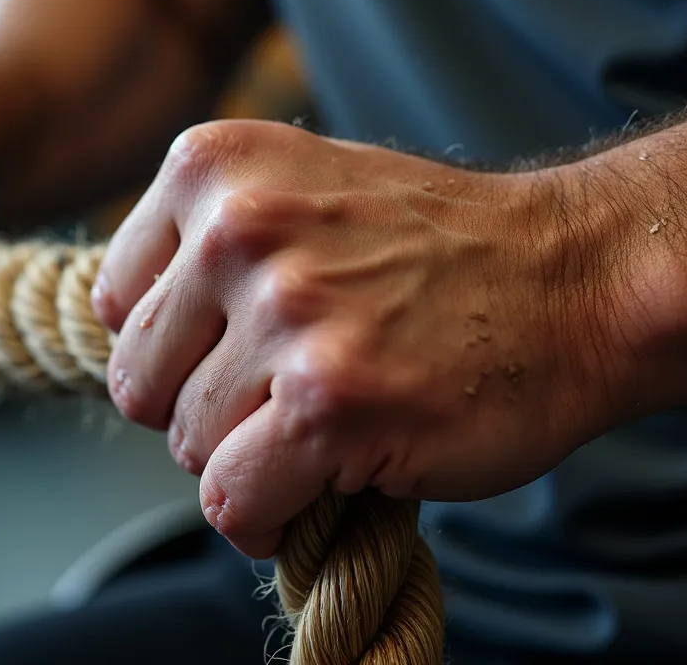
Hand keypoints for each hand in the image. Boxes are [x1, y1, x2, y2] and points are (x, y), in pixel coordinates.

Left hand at [93, 120, 627, 557]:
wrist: (572, 279)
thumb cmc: (430, 249)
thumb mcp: (296, 191)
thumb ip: (200, 245)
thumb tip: (122, 340)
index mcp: (213, 168)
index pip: (114, 303)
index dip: (172, 349)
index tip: (230, 352)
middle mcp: (239, 228)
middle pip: (139, 381)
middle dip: (199, 410)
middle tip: (274, 401)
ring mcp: (288, 314)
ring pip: (187, 447)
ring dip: (245, 459)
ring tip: (316, 428)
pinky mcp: (332, 403)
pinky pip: (233, 499)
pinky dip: (264, 517)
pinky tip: (311, 491)